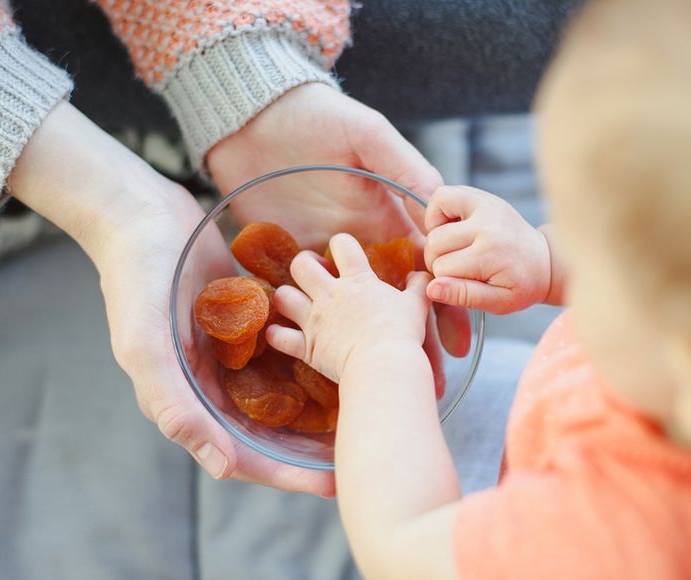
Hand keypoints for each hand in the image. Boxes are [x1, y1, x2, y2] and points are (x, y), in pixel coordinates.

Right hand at [10, 103, 334, 495]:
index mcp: (185, 399)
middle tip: (360, 454)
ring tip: (362, 414)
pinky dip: (308, 358)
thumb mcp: (145, 346)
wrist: (139, 215)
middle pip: (266, 431)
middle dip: (309, 448)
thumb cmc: (136, 279)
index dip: (286, 474)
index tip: (333, 484)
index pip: (241, 454)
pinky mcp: (242, 322)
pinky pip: (280, 350)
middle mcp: (208, 384)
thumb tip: (223, 469)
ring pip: (278, 394)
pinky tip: (345, 360)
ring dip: (314, 408)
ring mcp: (227, 353)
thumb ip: (176, 407)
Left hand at [207, 82, 470, 357]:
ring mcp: (316, 254)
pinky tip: (307, 363)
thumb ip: (404, 168)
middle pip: (387, 302)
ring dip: (357, 346)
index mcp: (382, 219)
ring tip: (374, 384)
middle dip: (408, 341)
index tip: (457, 344)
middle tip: (427, 382)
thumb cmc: (318, 120)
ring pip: (343, 309)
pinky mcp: (279, 256)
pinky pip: (291, 300)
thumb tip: (442, 204)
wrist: (254, 118)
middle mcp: (354, 244)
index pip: (421, 272)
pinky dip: (296, 329)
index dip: (443, 306)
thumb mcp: (369, 137)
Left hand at [266, 234, 432, 382]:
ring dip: (286, 299)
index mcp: (357, 281)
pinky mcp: (306, 346)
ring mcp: (314, 320)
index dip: (340, 244)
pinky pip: (278, 337)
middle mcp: (330, 295)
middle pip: (301, 265)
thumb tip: (420, 275)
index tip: (343, 254)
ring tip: (295, 304)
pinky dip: (276, 335)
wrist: (383, 364)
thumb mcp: (417, 305)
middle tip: (312, 276)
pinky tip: (279, 334)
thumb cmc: (402, 333)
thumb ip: (418, 286)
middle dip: (303, 265)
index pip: (342, 245)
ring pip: (283, 297)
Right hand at [424, 185, 551, 313]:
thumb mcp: (498, 302)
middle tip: (456, 268)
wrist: (544, 260)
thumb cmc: (520, 284)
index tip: (461, 283)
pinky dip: (438, 213)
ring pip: (433, 220)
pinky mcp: (481, 196)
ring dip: (436, 237)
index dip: (444, 280)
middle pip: (435, 243)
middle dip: (438, 259)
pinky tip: (451, 228)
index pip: (441, 268)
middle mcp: (487, 225)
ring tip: (453, 248)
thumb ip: (464, 296)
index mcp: (491, 253)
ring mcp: (484, 206)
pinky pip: (442, 196)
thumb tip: (432, 288)